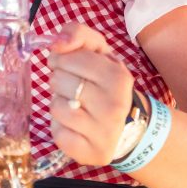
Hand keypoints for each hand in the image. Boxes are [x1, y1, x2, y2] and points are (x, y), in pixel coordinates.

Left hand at [46, 21, 135, 166]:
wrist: (130, 128)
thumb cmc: (107, 85)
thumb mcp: (100, 53)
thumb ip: (78, 34)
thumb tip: (57, 41)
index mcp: (118, 77)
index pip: (68, 58)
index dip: (61, 60)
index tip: (67, 66)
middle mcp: (114, 105)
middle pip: (58, 82)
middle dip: (60, 81)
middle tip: (74, 87)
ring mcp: (103, 132)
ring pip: (56, 107)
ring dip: (59, 104)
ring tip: (74, 106)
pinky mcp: (89, 152)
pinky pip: (58, 134)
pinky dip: (60, 128)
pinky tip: (75, 126)